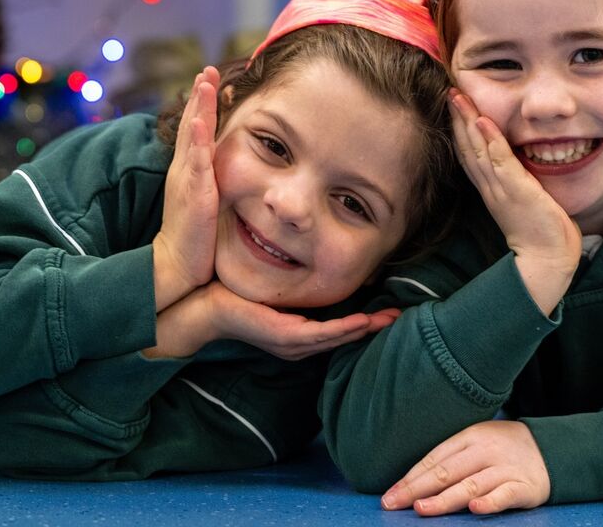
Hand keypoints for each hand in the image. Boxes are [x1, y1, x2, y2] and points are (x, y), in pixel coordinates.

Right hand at [152, 67, 220, 310]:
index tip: (211, 80)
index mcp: (188, 171)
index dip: (202, 106)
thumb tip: (222, 171)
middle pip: (192, 125)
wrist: (176, 265)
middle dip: (199, 96)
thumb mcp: (204, 201)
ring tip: (204, 82)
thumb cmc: (193, 236)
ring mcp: (187, 180)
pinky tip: (200, 121)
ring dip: (198, 108)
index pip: (196, 131)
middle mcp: (184, 170)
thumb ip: (210, 182)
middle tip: (208, 69)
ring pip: (193, 136)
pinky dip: (197, 140)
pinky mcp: (195, 195)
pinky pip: (196, 163)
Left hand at [205, 281, 400, 360]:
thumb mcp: (272, 288)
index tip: (389, 311)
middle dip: (373, 327)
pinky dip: (342, 329)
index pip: (338, 329)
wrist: (203, 307)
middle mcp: (298, 344)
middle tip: (400, 316)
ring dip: (365, 329)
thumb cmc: (235, 294)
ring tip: (389, 319)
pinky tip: (361, 321)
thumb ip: (292, 281)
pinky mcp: (283, 336)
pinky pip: (319, 334)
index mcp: (298, 334)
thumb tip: (312, 259)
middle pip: (344, 337)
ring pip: (337, 338)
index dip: (365, 321)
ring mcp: (291, 343)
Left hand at [381, 420, 550, 515]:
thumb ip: (450, 457)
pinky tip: (474, 508)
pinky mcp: (524, 486)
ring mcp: (505, 468)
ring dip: (444, 498)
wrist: (550, 449)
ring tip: (422, 508)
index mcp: (470, 437)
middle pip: (447, 471)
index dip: (410, 478)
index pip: (434, 458)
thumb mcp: (477, 442)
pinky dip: (489, 502)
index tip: (390, 495)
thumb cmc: (503, 449)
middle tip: (393, 504)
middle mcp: (485, 451)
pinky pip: (504, 495)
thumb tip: (412, 480)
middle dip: (416, 489)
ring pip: (470, 484)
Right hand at [449, 89, 580, 313]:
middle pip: (467, 148)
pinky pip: (501, 162)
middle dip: (457, 119)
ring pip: (478, 150)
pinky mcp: (518, 192)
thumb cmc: (541, 233)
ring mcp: (502, 189)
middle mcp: (490, 188)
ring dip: (467, 122)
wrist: (547, 261)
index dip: (459, 130)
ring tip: (459, 98)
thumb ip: (516, 181)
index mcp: (491, 190)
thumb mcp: (523, 201)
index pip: (469, 155)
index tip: (454, 106)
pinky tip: (484, 122)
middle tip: (449, 92)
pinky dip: (491, 141)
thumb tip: (518, 161)